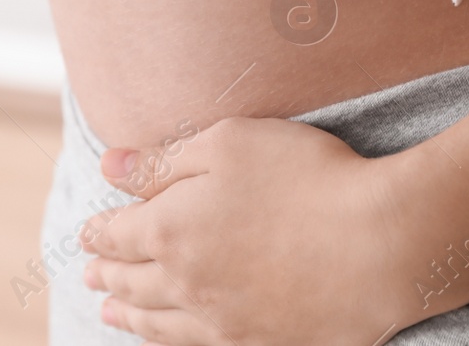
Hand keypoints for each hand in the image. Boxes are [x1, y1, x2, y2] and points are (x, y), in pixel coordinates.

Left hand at [79, 116, 427, 345]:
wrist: (381, 244)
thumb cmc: (306, 178)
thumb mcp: (228, 143)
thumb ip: (163, 160)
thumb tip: (109, 167)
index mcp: (169, 229)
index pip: (117, 234)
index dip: (98, 232)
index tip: (88, 232)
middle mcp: (185, 282)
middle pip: (131, 282)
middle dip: (106, 274)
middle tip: (90, 274)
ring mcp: (221, 320)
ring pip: (158, 323)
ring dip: (128, 316)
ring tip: (110, 314)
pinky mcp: (258, 342)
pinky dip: (169, 342)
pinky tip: (169, 337)